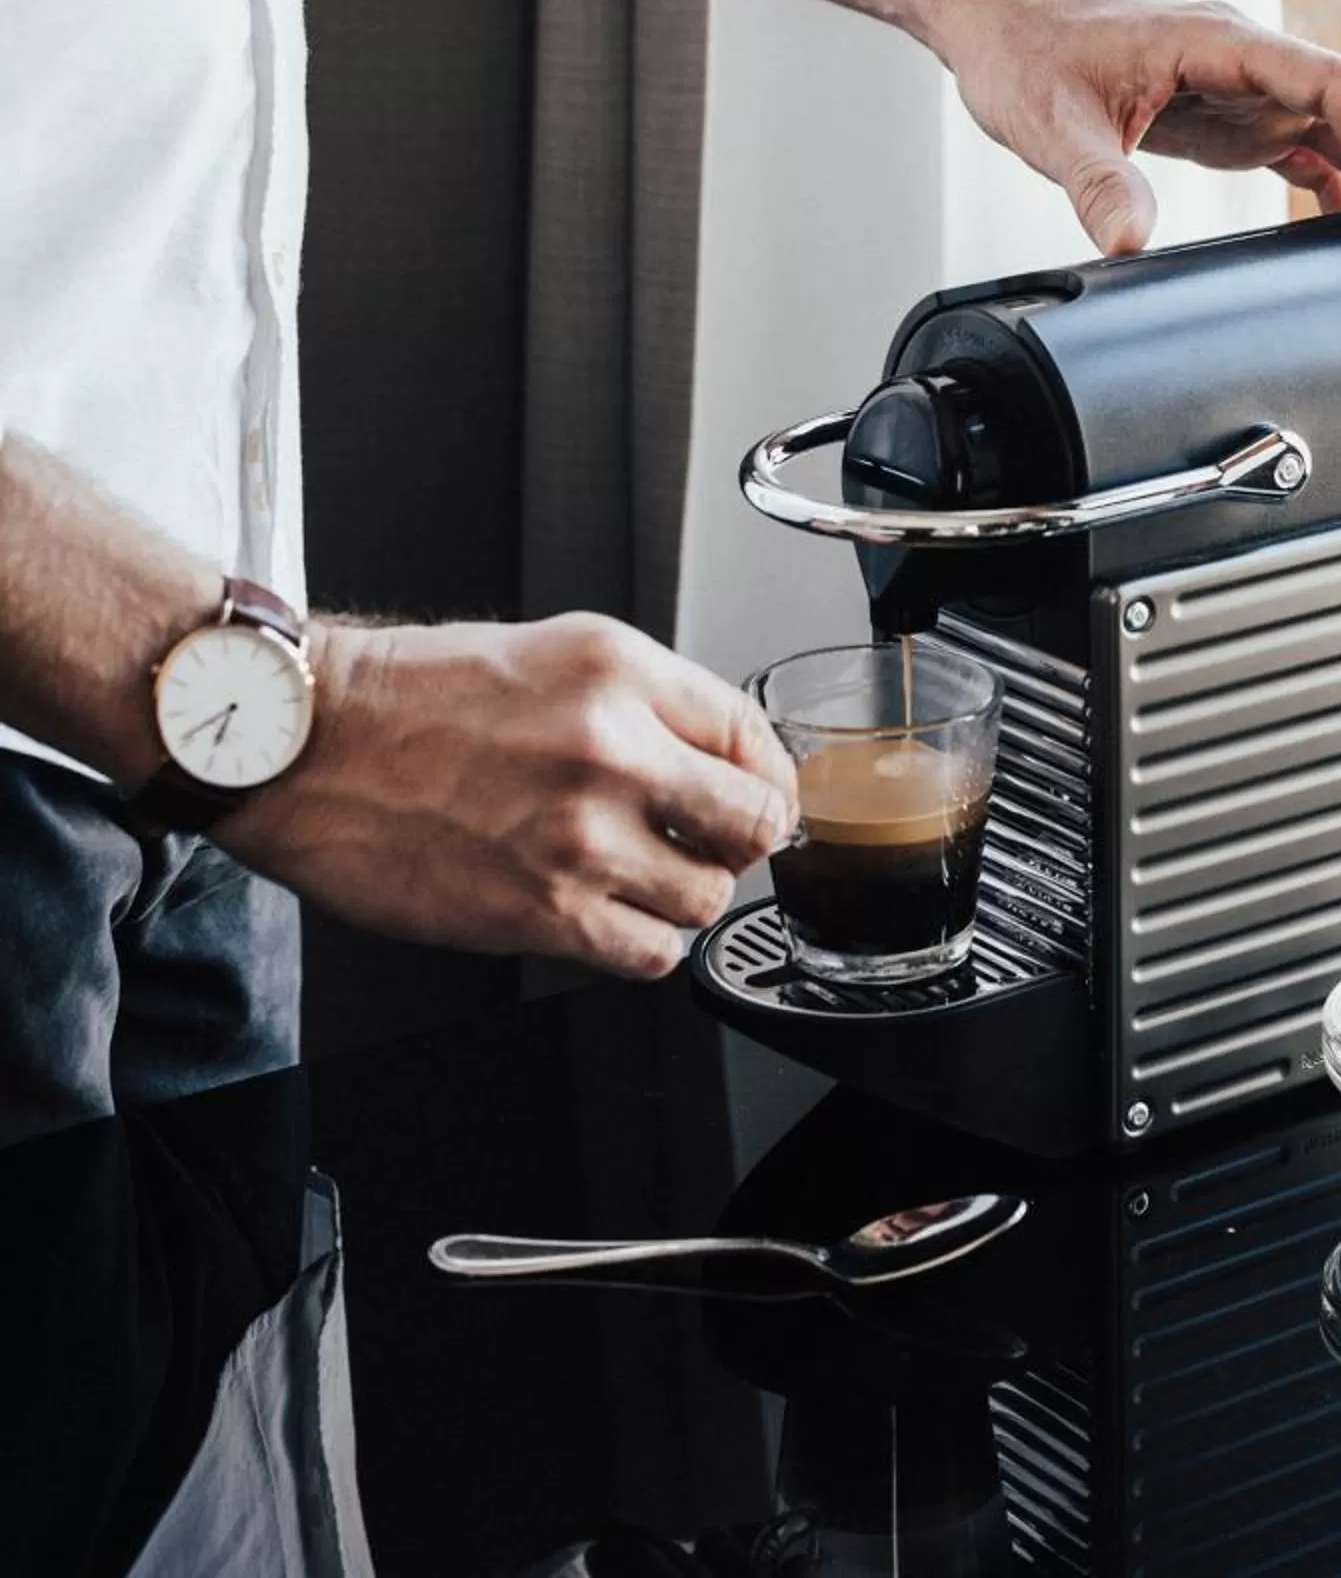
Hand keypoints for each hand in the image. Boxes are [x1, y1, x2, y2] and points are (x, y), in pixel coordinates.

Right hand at [219, 611, 796, 978]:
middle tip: (712, 841)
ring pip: (708, 899)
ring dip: (688, 895)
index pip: (753, 736)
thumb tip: (720, 756)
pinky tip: (610, 912)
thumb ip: (646, 700)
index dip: (765, 776)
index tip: (753, 793)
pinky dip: (644, 941)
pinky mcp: (541, 912)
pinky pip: (651, 953)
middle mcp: (610, 748)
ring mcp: (578, 836)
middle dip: (742, 839)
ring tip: (643, 874)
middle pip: (755, 824)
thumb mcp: (553, 651)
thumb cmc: (413, 695)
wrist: (311, 744)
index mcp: (619, 670)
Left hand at [929, 0, 1340, 254]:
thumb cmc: (1022, 50)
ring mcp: (1246, 84)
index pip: (1336, 80)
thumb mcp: (1051, 125)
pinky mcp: (1232, 112)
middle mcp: (1249, 56)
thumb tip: (1130, 245)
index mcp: (1221, 41)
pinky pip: (1311, 141)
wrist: (994, 16)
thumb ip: (1096, 183)